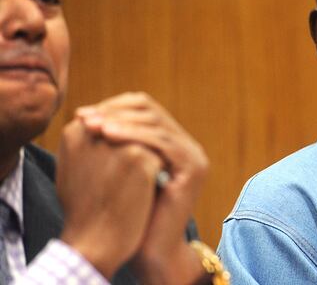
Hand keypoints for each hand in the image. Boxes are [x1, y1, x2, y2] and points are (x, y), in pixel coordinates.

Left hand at [76, 92, 209, 284]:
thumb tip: (84, 114)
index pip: (146, 109)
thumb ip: (114, 142)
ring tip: (91, 125)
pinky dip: (134, 135)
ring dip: (121, 121)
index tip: (82, 114)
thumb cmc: (127, 213)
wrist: (150, 249)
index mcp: (173, 143)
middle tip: (84, 116)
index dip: (114, 106)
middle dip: (115, 111)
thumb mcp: (119, 169)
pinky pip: (164, 142)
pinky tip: (108, 136)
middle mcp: (188, 146)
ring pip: (157, 124)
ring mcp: (195, 157)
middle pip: (152, 111)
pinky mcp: (194, 169)